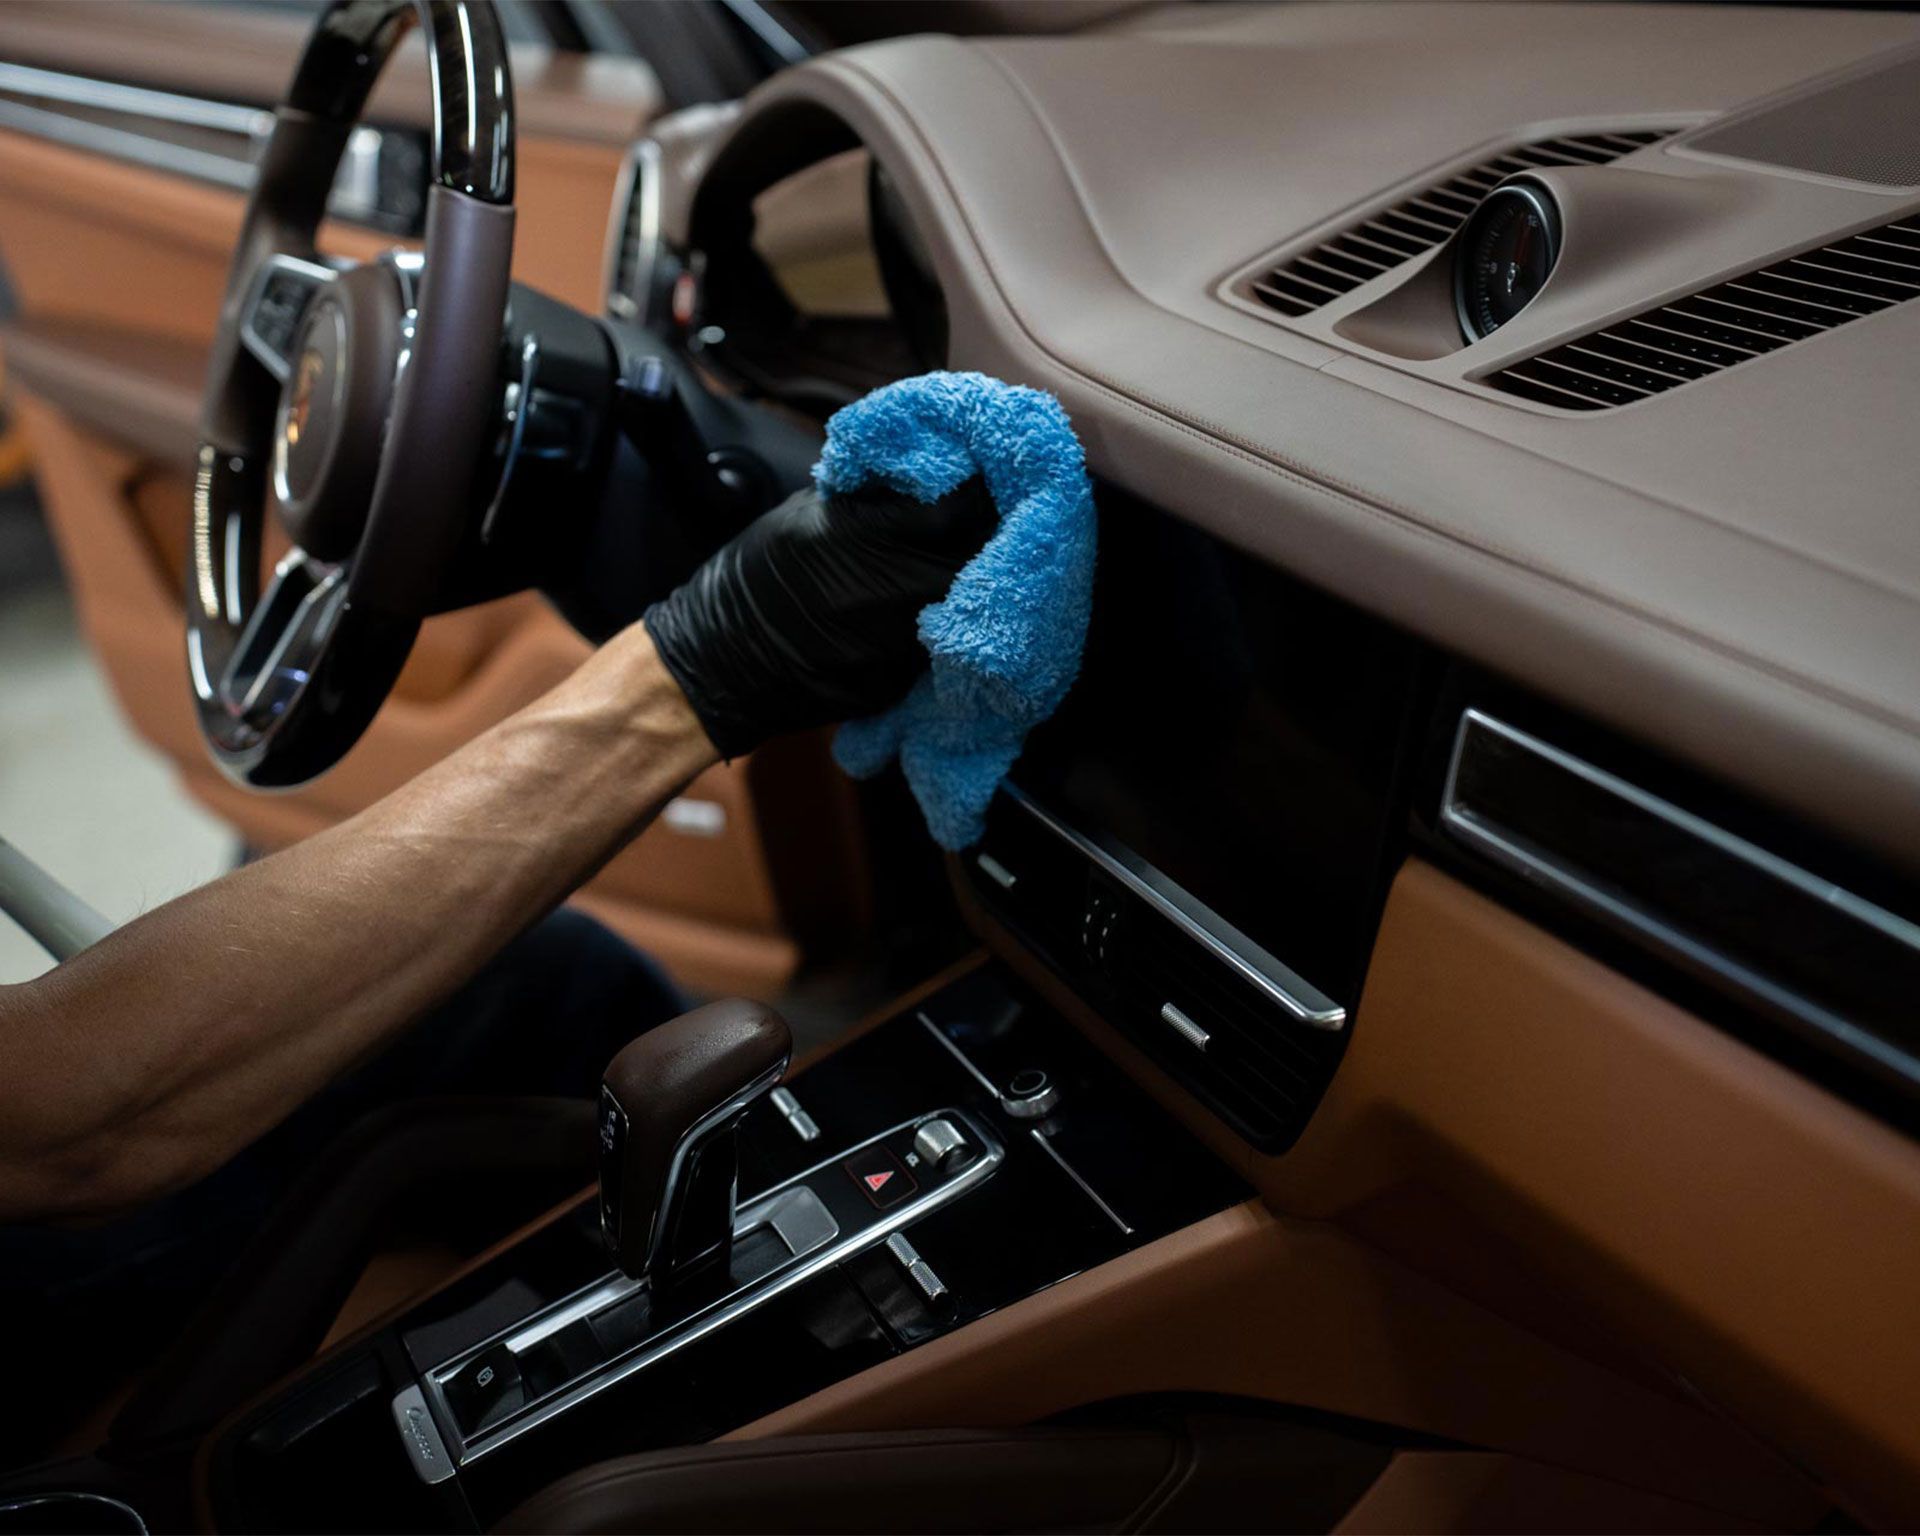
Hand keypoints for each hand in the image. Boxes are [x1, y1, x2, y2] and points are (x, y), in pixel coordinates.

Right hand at [643, 479, 995, 757]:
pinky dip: (945, 620)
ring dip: (973, 577)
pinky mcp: (900, 682)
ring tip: (963, 557)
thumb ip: (874, 494)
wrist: (721, 658)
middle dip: (986, 534)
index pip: (956, 509)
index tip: (980, 477)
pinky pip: (943, 644)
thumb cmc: (759, 574)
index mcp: (866, 540)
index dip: (976, 489)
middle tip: (988, 515)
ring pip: (967, 603)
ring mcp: (898, 647)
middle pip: (977, 557)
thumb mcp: (810, 511)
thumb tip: (929, 468)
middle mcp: (891, 596)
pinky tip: (932, 606)